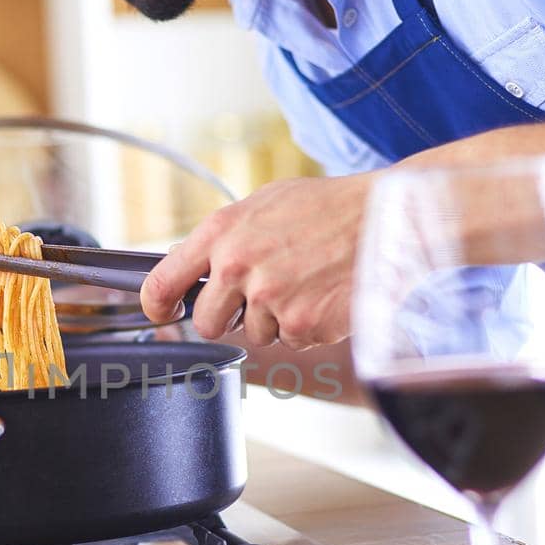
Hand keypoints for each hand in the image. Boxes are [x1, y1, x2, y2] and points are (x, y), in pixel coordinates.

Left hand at [141, 174, 371, 347]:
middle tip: (260, 297)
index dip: (158, 306)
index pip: (163, 281)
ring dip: (277, 318)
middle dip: (230, 317)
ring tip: (307, 282)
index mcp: (222, 232)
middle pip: (208, 323)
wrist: (387, 219)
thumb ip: (226, 236)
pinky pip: (291, 339)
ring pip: (255, 334)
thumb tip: (189, 265)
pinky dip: (308, 325)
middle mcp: (237, 266)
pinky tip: (325, 294)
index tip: (163, 313)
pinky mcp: (301, 324)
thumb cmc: (327, 209)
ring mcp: (269, 298)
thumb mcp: (266, 204)